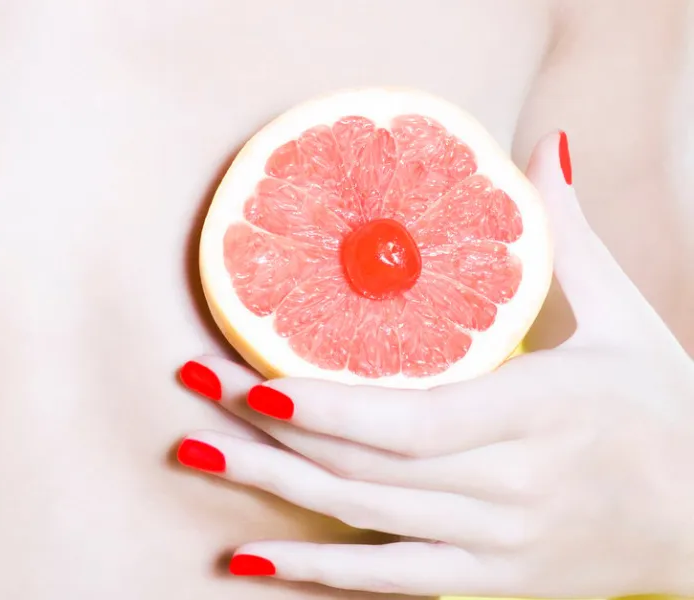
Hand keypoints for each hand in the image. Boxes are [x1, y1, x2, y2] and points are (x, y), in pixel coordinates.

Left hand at [175, 132, 693, 596]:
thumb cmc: (665, 411)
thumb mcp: (626, 321)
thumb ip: (571, 239)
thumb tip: (542, 149)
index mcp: (538, 412)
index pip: (409, 420)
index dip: (322, 407)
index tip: (247, 376)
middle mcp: (508, 485)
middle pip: (363, 462)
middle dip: (266, 427)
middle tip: (191, 388)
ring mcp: (495, 541)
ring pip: (362, 515)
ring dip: (271, 488)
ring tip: (196, 454)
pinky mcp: (489, 578)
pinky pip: (388, 578)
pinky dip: (316, 570)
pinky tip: (250, 559)